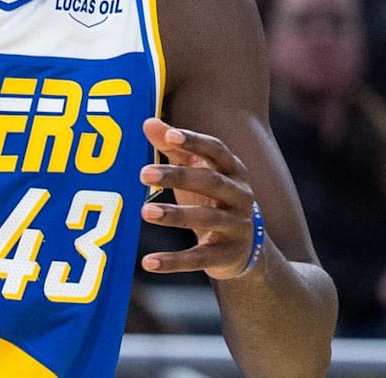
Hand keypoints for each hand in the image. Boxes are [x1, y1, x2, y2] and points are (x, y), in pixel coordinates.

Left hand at [139, 117, 259, 279]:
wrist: (242, 249)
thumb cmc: (210, 198)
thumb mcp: (195, 172)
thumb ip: (173, 148)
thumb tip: (148, 122)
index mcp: (233, 170)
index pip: (216, 150)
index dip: (194, 141)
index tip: (170, 135)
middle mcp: (240, 195)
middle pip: (210, 182)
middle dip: (178, 177)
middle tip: (143, 173)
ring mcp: (237, 226)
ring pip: (207, 219)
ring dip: (175, 215)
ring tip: (145, 212)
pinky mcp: (228, 255)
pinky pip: (199, 258)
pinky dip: (174, 261)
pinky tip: (148, 262)